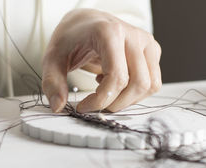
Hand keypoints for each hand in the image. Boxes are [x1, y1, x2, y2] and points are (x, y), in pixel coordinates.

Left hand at [42, 8, 161, 112]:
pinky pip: (153, 83)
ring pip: (150, 85)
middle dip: (116, 103)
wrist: (84, 22)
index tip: (83, 106)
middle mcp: (133, 35)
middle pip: (138, 84)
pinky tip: (115, 82)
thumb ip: (52, 83)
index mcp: (109, 33)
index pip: (117, 78)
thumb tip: (57, 107)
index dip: (100, 100)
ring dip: (128, 100)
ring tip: (105, 90)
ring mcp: (146, 42)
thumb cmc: (70, 38)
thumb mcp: (52, 59)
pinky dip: (135, 92)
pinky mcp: (152, 51)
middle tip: (95, 104)